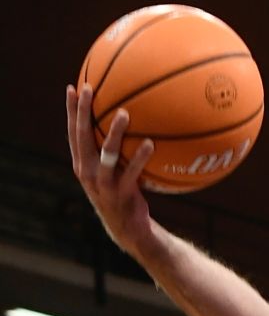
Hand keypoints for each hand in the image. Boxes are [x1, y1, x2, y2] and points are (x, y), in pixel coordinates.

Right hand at [65, 84, 155, 257]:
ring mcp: (103, 183)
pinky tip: (150, 143)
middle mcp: (87, 172)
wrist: (126, 229)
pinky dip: (141, 157)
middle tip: (89, 88)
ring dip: (115, 132)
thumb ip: (109, 151)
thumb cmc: (120, 194)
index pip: (73, 132)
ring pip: (107, 153)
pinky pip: (131, 172)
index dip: (71, 110)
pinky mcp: (120, 193)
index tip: (73, 86)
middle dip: (83, 111)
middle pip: (82, 136)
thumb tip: (122, 122)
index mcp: (81, 164)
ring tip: (125, 113)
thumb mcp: (109, 173)